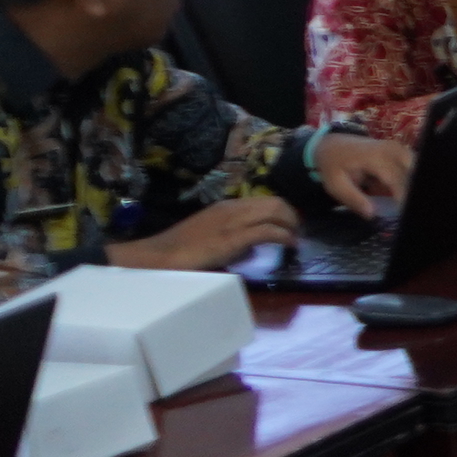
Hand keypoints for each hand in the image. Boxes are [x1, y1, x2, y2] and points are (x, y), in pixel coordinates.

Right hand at [111, 195, 297, 269]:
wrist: (159, 256)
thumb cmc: (181, 249)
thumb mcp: (211, 233)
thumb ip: (231, 232)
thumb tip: (253, 241)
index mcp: (226, 207)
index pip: (263, 200)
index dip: (281, 211)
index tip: (290, 224)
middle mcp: (232, 208)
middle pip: (275, 202)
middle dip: (292, 216)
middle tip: (297, 231)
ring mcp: (233, 221)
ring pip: (274, 210)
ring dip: (291, 224)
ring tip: (295, 238)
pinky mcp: (233, 237)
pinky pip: (268, 230)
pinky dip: (284, 236)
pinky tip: (289, 245)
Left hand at [309, 133, 410, 218]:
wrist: (333, 144)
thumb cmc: (333, 165)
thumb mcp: (335, 184)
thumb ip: (354, 199)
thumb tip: (372, 214)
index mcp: (376, 157)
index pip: (398, 180)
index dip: (403, 200)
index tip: (404, 215)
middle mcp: (393, 150)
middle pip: (414, 175)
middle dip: (413, 193)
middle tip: (408, 211)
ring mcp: (400, 149)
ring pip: (417, 172)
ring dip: (413, 188)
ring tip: (406, 204)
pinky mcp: (403, 152)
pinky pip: (414, 169)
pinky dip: (411, 182)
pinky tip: (404, 193)